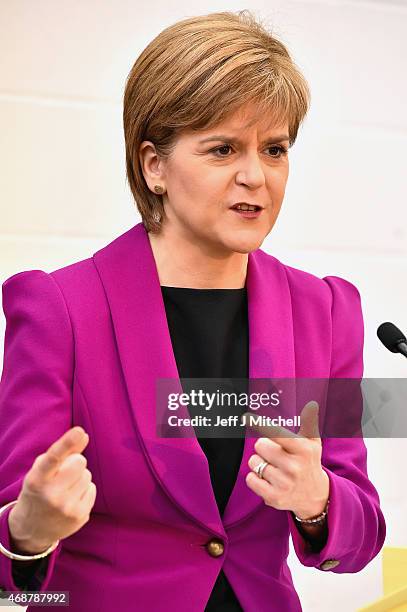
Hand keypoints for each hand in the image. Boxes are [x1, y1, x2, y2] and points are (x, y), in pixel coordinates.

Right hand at [8, 427, 95, 553]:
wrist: (31, 529)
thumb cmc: (38, 490)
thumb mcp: (41, 471)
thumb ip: (62, 452)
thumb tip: (84, 435)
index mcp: (36, 480)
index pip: (53, 458)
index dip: (67, 443)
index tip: (79, 431)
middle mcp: (51, 495)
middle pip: (79, 462)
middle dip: (74, 463)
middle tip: (63, 474)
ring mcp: (67, 508)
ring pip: (87, 475)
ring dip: (79, 478)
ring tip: (65, 489)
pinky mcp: (80, 517)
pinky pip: (92, 489)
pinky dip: (84, 490)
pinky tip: (71, 499)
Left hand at [244, 401, 328, 517]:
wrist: (315, 496)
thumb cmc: (309, 462)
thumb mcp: (312, 442)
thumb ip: (309, 422)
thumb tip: (311, 404)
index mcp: (303, 450)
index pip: (277, 434)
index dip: (261, 424)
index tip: (247, 417)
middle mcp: (294, 467)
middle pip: (260, 445)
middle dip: (264, 447)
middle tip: (275, 453)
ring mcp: (284, 483)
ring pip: (253, 462)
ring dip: (259, 462)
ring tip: (273, 467)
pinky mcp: (274, 497)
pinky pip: (250, 479)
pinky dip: (254, 477)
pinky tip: (267, 479)